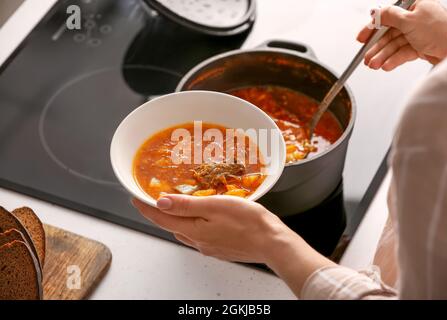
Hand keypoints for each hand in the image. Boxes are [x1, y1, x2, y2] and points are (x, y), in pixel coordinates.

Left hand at [133, 195, 335, 297]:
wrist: (272, 242)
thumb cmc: (248, 222)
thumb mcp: (215, 206)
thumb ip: (186, 205)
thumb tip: (161, 202)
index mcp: (193, 230)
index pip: (161, 218)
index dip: (146, 207)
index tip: (135, 198)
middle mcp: (198, 241)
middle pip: (171, 225)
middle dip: (160, 212)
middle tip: (154, 199)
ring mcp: (209, 247)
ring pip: (185, 231)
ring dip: (177, 218)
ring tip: (176, 205)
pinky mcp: (220, 248)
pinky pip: (199, 235)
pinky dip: (193, 224)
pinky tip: (201, 218)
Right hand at [357, 0, 446, 70]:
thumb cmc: (442, 32)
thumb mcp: (409, 20)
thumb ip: (389, 16)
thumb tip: (375, 13)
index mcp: (415, 5)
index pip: (388, 16)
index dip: (373, 28)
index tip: (361, 38)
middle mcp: (417, 18)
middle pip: (390, 33)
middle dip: (377, 47)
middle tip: (366, 57)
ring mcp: (419, 33)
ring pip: (395, 45)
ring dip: (383, 56)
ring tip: (374, 65)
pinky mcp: (421, 47)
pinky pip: (403, 53)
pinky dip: (394, 60)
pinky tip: (386, 65)